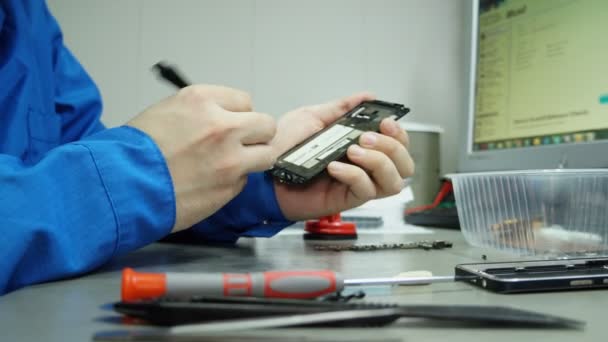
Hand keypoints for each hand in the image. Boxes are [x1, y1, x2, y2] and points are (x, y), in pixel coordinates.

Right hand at [128, 85, 276, 231]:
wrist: (120, 185)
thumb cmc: (133, 151)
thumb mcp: (166, 111)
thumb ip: (202, 112)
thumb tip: (223, 119)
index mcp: (203, 101)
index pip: (245, 101)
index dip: (239, 115)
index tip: (234, 122)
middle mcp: (222, 127)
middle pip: (266, 126)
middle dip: (257, 134)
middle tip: (244, 143)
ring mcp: (230, 159)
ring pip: (266, 155)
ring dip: (253, 159)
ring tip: (232, 165)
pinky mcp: (229, 188)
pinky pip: (244, 181)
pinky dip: (232, 183)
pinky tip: (210, 183)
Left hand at [272, 93, 413, 220]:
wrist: (262, 172)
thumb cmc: (283, 148)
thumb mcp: (312, 118)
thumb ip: (341, 108)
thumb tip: (368, 96)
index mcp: (360, 146)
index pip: (398, 145)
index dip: (400, 134)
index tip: (386, 122)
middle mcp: (364, 167)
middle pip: (404, 165)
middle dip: (393, 147)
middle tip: (366, 137)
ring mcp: (356, 185)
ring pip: (393, 182)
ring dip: (380, 161)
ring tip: (353, 150)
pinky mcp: (344, 200)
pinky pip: (364, 190)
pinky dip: (354, 174)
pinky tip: (335, 166)